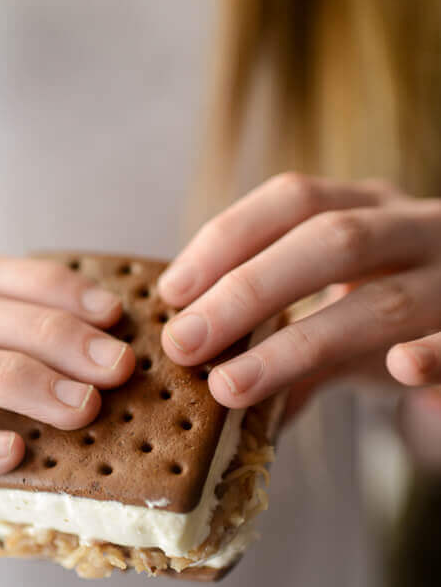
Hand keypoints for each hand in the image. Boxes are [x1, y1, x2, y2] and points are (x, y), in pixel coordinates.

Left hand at [158, 173, 440, 418]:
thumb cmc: (391, 311)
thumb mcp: (336, 309)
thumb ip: (278, 339)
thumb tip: (201, 382)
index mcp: (369, 208)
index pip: (292, 200)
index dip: (227, 239)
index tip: (172, 291)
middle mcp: (415, 230)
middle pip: (329, 242)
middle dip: (247, 292)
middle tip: (184, 342)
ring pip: (382, 302)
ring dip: (297, 346)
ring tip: (231, 387)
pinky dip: (432, 356)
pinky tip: (400, 368)